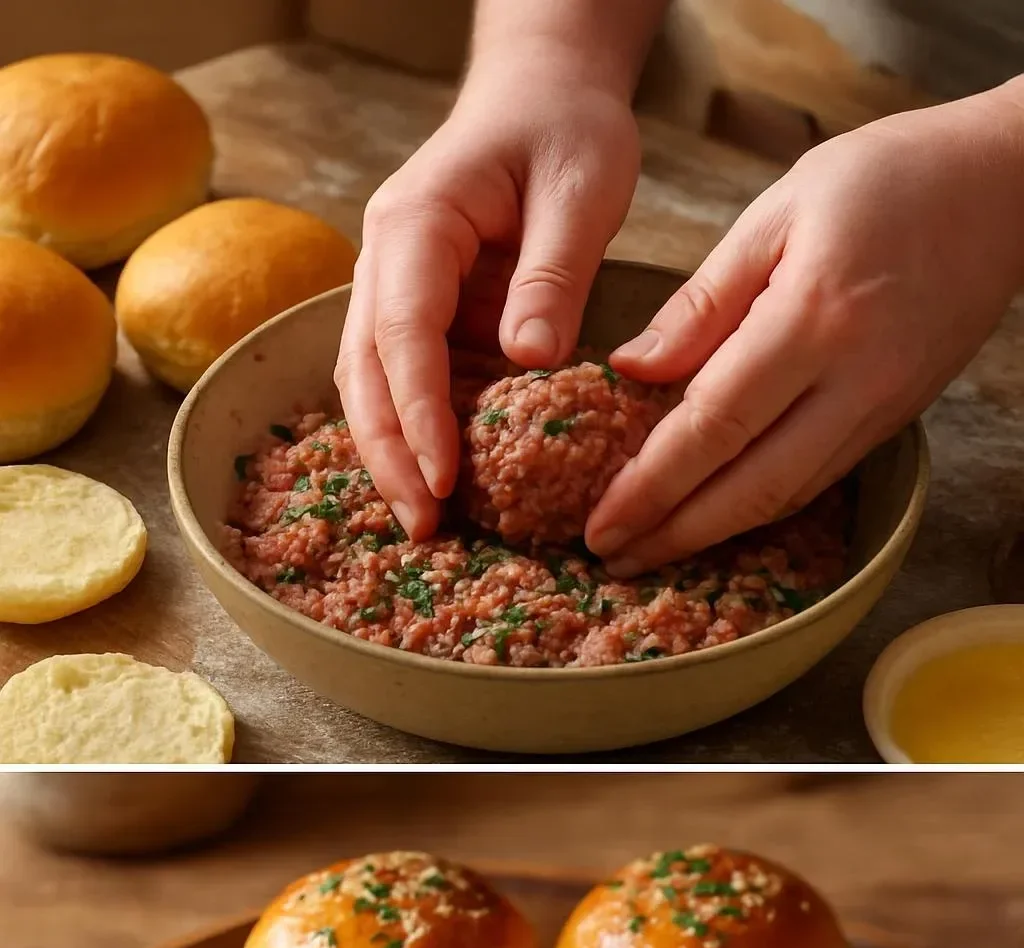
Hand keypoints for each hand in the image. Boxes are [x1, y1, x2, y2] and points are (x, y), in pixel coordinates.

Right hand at [336, 61, 639, 539]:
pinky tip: (437, 482)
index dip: (418, 412)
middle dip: (389, 454)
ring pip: (369, 383)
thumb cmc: (565, 130)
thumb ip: (552, 275)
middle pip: (364, 371)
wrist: (543, 93)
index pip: (402, 331)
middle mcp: (385, 259)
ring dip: (391, 454)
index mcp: (415, 224)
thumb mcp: (581, 190)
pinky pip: (401, 380)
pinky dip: (412, 432)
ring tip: (425, 522)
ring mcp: (392, 287)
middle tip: (424, 527)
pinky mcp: (419, 311)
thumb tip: (528, 360)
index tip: (443, 477)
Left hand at [586, 88, 1023, 574]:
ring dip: (713, 536)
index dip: (652, 485)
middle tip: (614, 559)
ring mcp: (880, 410)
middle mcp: (852, 381)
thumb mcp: (779, 210)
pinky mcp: (895, 422)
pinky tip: (716, 517)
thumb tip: (633, 369)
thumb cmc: (887, 178)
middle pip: (750, 487)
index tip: (602, 524)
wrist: (1005, 188)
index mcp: (812, 318)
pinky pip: (817, 482)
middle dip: (674, 534)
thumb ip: (703, 300)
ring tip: (651, 549)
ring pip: (787, 498)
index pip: (714, 426)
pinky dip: (760, 509)